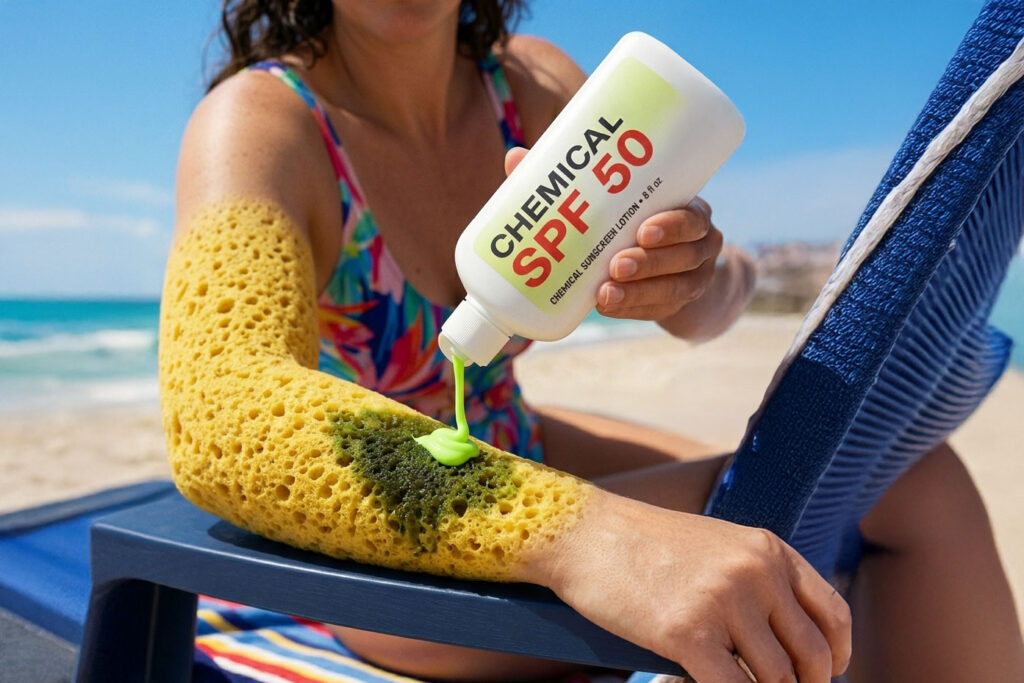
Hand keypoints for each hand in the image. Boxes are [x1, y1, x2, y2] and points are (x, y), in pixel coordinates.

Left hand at [503, 149, 749, 338]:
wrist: (671, 264)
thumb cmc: (632, 218)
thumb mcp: (617, 200)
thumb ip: (573, 180)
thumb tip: (515, 157)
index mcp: (689, 211)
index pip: (694, 217)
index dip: (673, 225)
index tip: (642, 231)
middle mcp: (699, 245)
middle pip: (684, 255)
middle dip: (649, 262)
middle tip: (616, 265)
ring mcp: (692, 278)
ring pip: (674, 287)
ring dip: (639, 291)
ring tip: (605, 293)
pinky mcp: (676, 304)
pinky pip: (658, 309)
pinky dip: (632, 308)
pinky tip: (608, 306)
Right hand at [522, 489, 851, 682]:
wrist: (585, 534)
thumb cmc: (645, 545)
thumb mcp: (717, 546)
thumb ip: (758, 580)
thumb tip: (789, 638)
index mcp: (768, 550)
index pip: (833, 614)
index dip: (836, 657)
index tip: (825, 676)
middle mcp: (755, 572)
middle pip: (812, 656)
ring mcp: (723, 602)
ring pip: (776, 680)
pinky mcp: (687, 633)